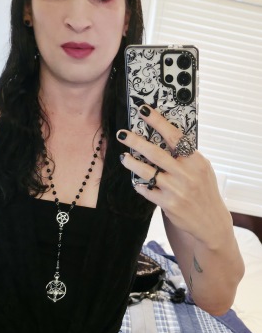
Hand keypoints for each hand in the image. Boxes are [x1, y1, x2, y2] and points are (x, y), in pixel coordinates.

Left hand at [117, 104, 229, 246]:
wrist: (210, 222)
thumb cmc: (203, 191)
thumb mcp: (202, 169)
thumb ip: (186, 156)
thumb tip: (165, 136)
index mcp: (196, 160)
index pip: (174, 136)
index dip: (157, 121)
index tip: (143, 110)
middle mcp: (186, 173)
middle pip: (156, 153)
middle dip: (136, 141)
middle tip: (122, 134)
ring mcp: (177, 189)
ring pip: (147, 171)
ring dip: (132, 163)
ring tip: (123, 157)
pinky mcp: (168, 204)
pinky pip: (147, 190)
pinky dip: (139, 185)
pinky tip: (135, 181)